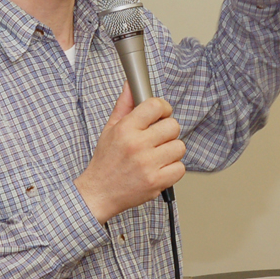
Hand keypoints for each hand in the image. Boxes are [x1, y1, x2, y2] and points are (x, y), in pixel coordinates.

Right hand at [74, 82, 185, 224]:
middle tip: (158, 137)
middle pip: (173, 126)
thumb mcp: (110, 128)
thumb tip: (131, 85)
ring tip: (158, 154)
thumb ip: (124, 105)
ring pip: (179, 146)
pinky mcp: (156, 182)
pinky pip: (180, 168)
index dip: (163, 108)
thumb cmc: (106, 160)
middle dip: (167, 130)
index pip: (156, 106)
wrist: (99, 193)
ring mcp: (148, 164)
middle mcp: (137, 145)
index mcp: (126, 129)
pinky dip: (173, 168)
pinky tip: (160, 167)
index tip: (161, 114)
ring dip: (171, 150)